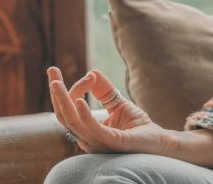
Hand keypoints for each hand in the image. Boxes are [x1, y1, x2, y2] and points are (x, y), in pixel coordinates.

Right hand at [47, 67, 171, 154]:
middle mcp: (88, 138)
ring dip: (63, 101)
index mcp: (87, 131)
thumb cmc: (138, 126)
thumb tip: (92, 72)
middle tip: (51, 71)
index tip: (83, 73)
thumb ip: (105, 91)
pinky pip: (93, 130)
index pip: (69, 110)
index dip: (68, 90)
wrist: (160, 140)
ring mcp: (99, 142)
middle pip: (64, 115)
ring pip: (73, 122)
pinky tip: (79, 101)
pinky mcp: (112, 142)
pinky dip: (84, 115)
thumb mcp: (119, 104)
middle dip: (56, 93)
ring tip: (57, 83)